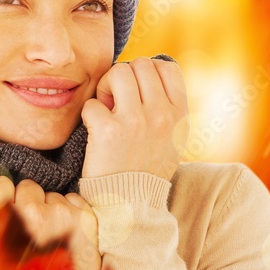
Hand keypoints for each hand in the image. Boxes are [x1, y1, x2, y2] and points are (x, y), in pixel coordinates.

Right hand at [0, 176, 101, 269]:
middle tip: (27, 230)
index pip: (1, 184)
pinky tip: (64, 235)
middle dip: (26, 203)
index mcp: (7, 222)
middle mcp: (36, 216)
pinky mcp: (85, 220)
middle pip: (28, 187)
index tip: (5, 212)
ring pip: (51, 194)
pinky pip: (73, 199)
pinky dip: (69, 212)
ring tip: (47, 237)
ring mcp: (64, 217)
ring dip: (49, 209)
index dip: (1, 196)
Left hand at [80, 56, 189, 181]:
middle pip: (140, 64)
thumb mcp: (174, 137)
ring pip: (118, 72)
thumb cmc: (148, 168)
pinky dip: (89, 114)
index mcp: (179, 114)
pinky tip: (95, 129)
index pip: (167, 66)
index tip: (138, 89)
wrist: (131, 205)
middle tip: (117, 99)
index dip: (148, 71)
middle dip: (124, 77)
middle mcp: (161, 114)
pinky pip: (93, 103)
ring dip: (106, 87)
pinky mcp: (108, 131)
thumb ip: (168, 106)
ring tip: (106, 108)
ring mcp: (135, 121)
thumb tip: (151, 70)